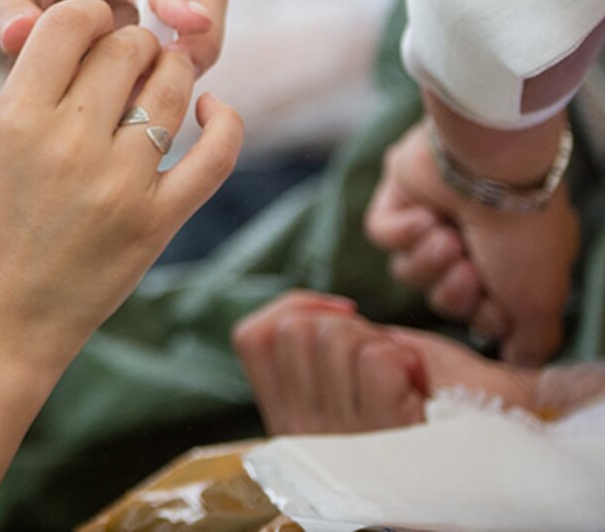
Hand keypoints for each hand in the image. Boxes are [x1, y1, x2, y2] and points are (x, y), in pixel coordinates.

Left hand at [0, 0, 225, 73]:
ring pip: (197, 16)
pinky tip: (155, 99)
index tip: (195, 26)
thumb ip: (2, 16)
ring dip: (194, 52)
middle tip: (185, 77)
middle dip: (201, 29)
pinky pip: (176, 43)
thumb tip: (22, 34)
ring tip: (167, 93)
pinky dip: (176, 68)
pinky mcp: (137, 22)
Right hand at [0, 0, 241, 520]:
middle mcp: (69, 142)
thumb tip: (94, 42)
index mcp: (16, 117)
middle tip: (128, 55)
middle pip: (125, 47)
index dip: (88, 12)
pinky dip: (223, 120)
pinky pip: (215, 153)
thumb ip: (35, 94)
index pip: (69, 22)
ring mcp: (118, 182)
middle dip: (132, 40)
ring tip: (165, 75)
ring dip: (173, 69)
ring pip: (171, 88)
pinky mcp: (158, 220)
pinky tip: (212, 107)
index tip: (93, 25)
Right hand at [234, 291, 535, 434]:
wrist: (495, 438)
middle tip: (382, 357)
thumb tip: (307, 308)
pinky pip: (375, 360)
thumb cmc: (430, 402)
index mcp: (286, 414)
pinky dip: (405, 360)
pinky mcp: (378, 436)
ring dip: (380, 344)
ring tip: (404, 377)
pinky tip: (417, 388)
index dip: (294, 307)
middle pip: (295, 330)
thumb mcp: (355, 374)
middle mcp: (300, 430)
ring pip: (334, 339)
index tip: (341, 317)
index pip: (250, 336)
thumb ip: (320, 350)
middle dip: (347, 326)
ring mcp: (336, 437)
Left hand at [364, 122, 579, 365]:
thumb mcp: (540, 302)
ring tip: (448, 238)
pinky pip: (383, 235)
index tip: (497, 301)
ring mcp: (436, 218)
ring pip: (408, 271)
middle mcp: (475, 242)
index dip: (484, 316)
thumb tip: (518, 362)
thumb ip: (530, 339)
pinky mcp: (399, 197)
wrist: (489, 170)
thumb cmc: (522, 235)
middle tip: (468, 267)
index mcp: (511, 264)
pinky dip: (404, 231)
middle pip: (441, 298)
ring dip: (429, 259)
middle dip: (453, 290)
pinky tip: (427, 215)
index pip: (481, 316)